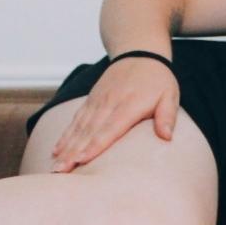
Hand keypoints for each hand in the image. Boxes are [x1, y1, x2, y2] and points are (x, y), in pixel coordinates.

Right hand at [50, 58, 179, 171]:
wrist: (139, 52)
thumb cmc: (157, 79)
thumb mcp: (169, 96)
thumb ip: (167, 116)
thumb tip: (167, 137)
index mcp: (129, 106)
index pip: (110, 129)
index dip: (95, 146)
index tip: (81, 160)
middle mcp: (108, 104)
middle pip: (88, 133)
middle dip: (73, 153)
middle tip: (60, 172)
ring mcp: (97, 102)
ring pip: (78, 128)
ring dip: (65, 148)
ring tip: (55, 167)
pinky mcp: (91, 101)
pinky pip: (75, 121)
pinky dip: (65, 136)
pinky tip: (56, 150)